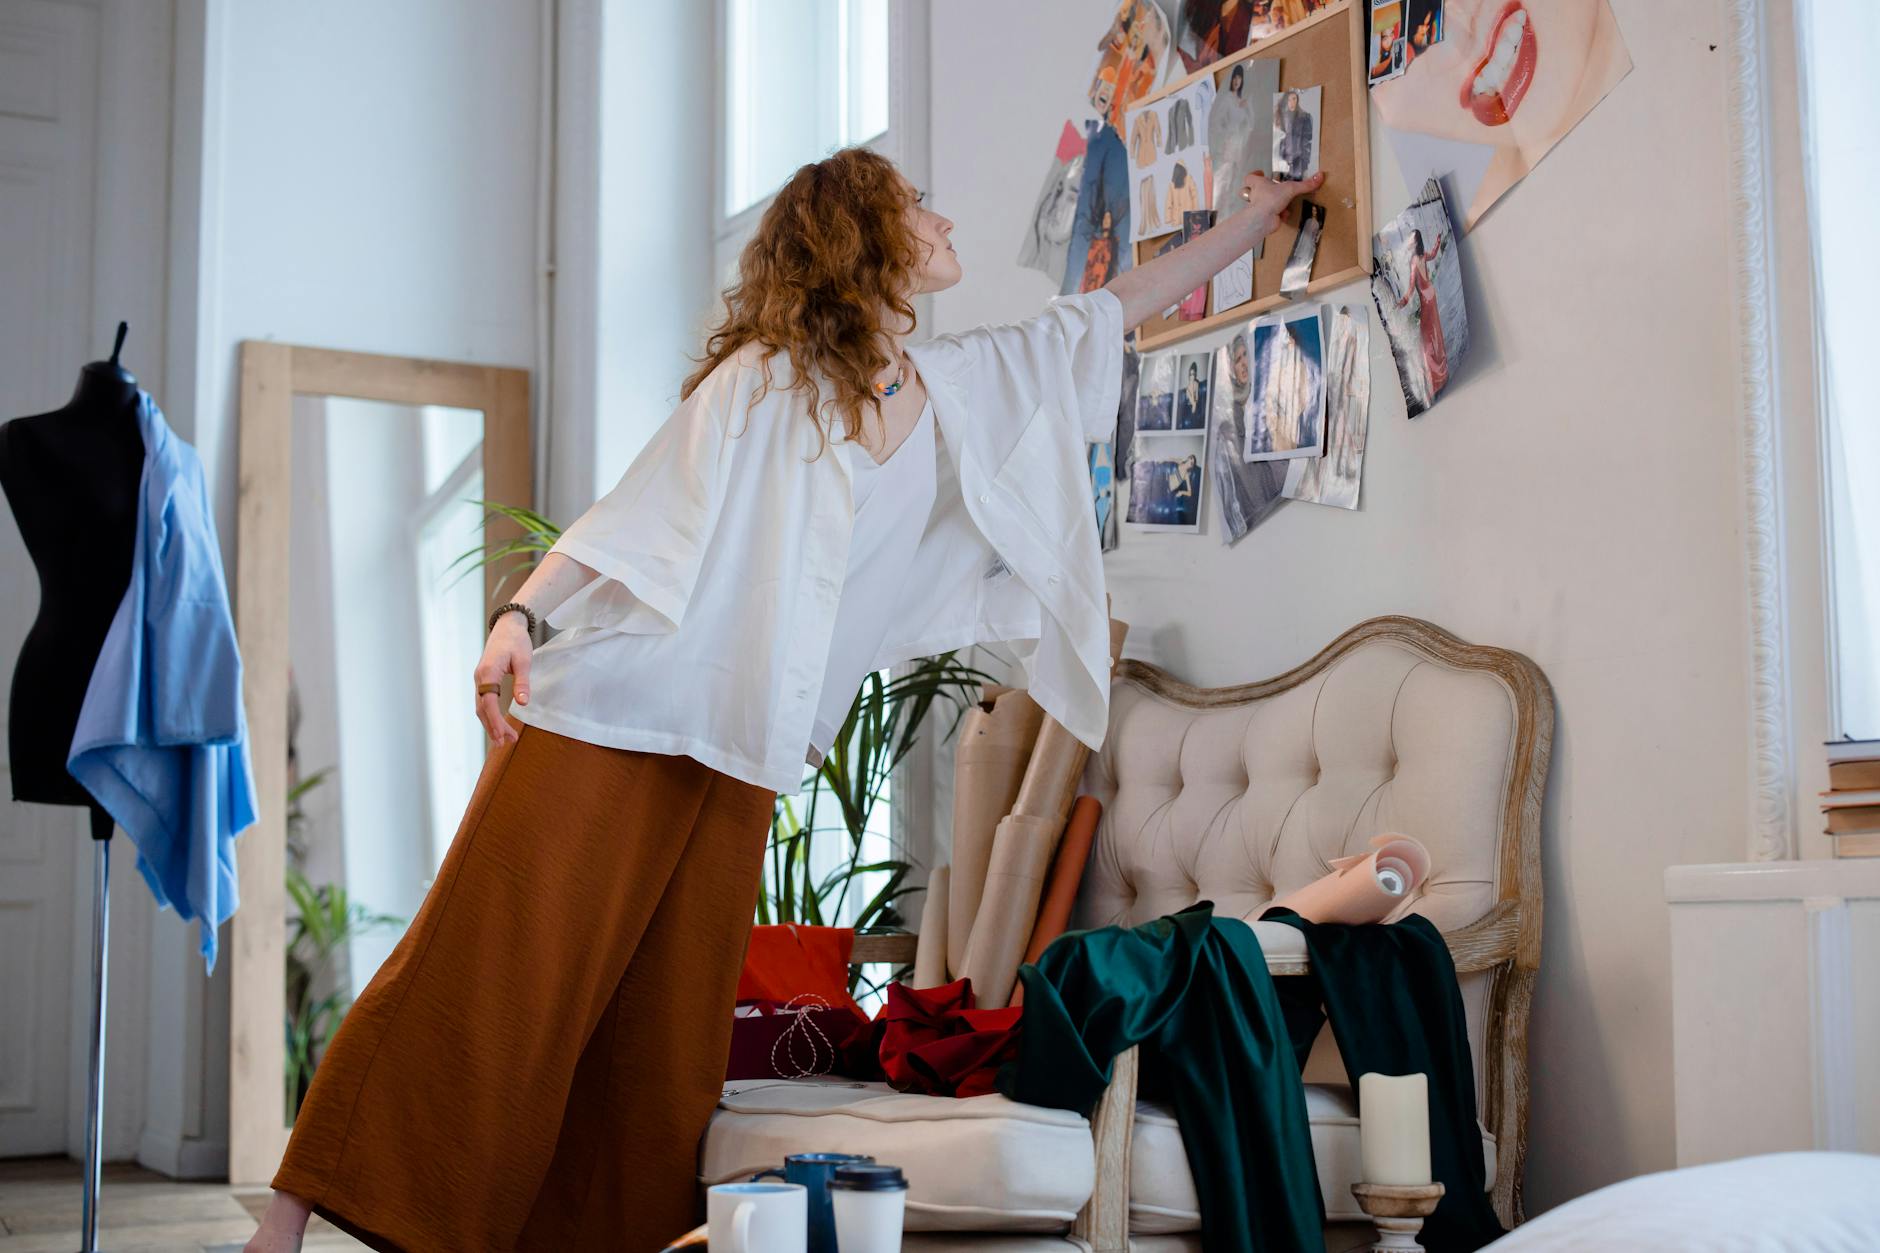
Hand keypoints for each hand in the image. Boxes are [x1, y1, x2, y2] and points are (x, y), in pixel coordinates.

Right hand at [474, 614, 532, 744]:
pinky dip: (490, 715)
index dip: (495, 721)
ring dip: (491, 724)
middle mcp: (479, 678)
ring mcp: (480, 680)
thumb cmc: (516, 641)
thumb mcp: (524, 660)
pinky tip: (498, 725)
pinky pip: (484, 702)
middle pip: (482, 709)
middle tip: (505, 744)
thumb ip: (522, 682)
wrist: (507, 626)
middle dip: (493, 727)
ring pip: (481, 707)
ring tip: (504, 740)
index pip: (488, 703)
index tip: (503, 735)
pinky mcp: (484, 680)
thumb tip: (523, 703)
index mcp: (487, 673)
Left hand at [1236, 169, 1325, 238]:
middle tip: (1267, 190)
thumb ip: (1305, 184)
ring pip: (1260, 205)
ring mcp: (1258, 208)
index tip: (1261, 172)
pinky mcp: (1264, 218)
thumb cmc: (1270, 199)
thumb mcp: (1291, 188)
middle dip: (1255, 192)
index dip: (1254, 175)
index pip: (1250, 177)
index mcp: (1258, 185)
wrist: (1263, 219)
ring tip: (1282, 204)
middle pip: (1247, 192)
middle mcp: (1256, 196)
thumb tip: (1320, 176)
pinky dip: (1278, 215)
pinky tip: (1285, 215)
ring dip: (1271, 205)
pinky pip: (1271, 216)